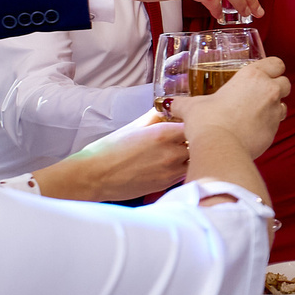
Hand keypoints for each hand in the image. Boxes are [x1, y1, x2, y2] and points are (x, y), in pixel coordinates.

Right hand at [36, 110, 188, 202]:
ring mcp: (171, 171)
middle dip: (196, 138)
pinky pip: (185, 173)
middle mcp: (172, 153)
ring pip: (195, 159)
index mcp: (163, 134)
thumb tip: (166, 109)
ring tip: (180, 149)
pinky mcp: (167, 185)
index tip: (188, 121)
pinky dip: (184, 166)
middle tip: (187, 135)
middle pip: (198, 143)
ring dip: (192, 154)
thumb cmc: (109, 150)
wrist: (96, 177)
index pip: (193, 124)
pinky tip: (173, 163)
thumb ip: (154, 117)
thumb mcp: (133, 126)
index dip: (193, 122)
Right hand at [166, 55, 289, 160]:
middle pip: (286, 83)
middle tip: (259, 94)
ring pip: (284, 104)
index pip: (276, 63)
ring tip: (256, 113)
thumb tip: (171, 105)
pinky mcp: (274, 132)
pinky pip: (277, 125)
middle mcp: (268, 91)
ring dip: (274, 107)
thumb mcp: (192, 106)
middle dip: (276, 87)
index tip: (264, 73)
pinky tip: (252, 130)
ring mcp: (274, 112)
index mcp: (252, 76)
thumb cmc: (207, 121)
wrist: (219, 147)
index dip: (273, 67)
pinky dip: (268, 126)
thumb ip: (183, 103)